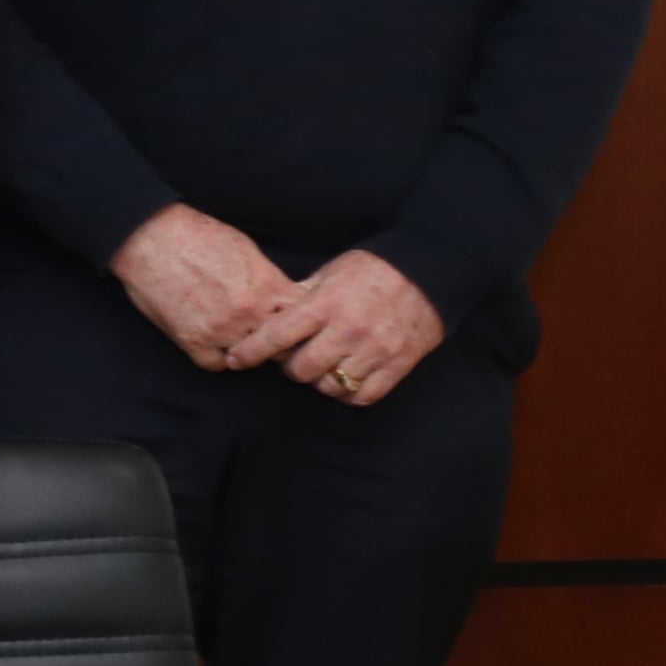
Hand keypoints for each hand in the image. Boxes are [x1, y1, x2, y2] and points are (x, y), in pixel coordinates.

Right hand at [111, 204, 297, 369]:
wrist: (150, 237)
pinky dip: (216, 356)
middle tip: (266, 335)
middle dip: (277, 341)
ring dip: (246, 349)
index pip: (302, 318)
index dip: (300, 321)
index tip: (292, 321)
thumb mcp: (245, 248)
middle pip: (281, 344)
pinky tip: (212, 342)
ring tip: (237, 336)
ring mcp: (221, 330)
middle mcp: (249, 312)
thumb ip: (268, 278)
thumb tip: (283, 295)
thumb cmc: (196, 234)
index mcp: (266, 286)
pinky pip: (216, 365)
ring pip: (250, 358)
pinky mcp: (193, 341)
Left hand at [229, 248, 446, 407]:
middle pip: (302, 370)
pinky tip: (344, 381)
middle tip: (294, 360)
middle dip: (291, 368)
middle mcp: (347, 330)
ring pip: (331, 386)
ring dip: (320, 382)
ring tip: (322, 369)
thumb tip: (270, 314)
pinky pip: (363, 396)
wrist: (429, 272)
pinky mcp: (397, 365)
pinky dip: (349, 393)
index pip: (277, 336)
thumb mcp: (330, 273)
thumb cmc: (372, 270)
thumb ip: (302, 297)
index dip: (251, 351)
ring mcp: (374, 350)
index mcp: (325, 304)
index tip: (236, 359)